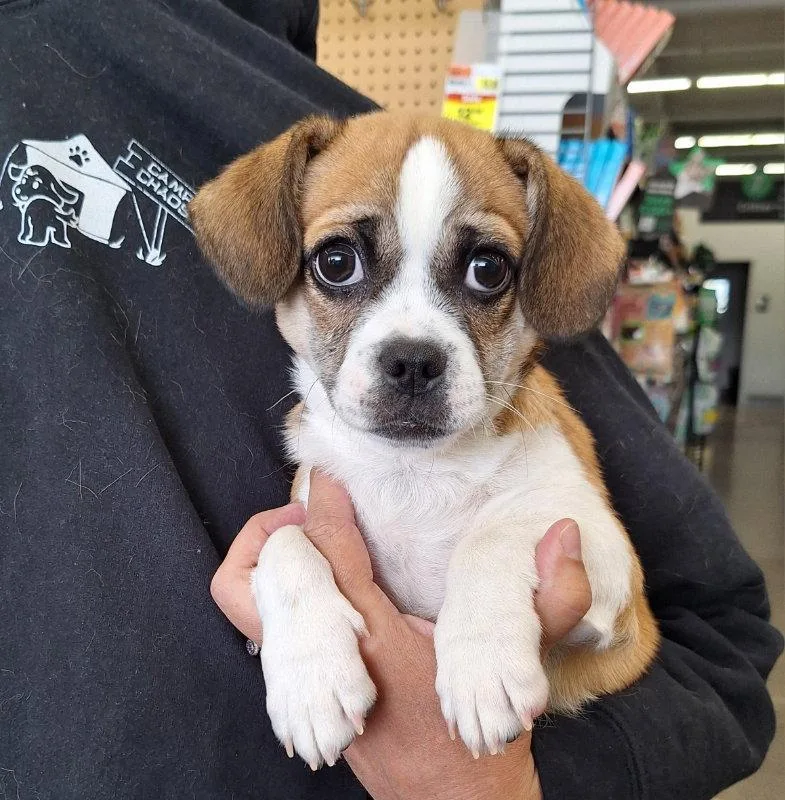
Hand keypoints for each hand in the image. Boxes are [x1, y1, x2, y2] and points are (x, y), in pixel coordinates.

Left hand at [211, 472, 591, 799]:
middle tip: (303, 511)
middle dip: (270, 536)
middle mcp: (327, 658)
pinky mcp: (301, 697)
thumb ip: (548, 601)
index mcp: (374, 637)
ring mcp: (305, 682)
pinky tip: (317, 585)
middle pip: (258, 582)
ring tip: (305, 541)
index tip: (330, 474)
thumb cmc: (478, 743)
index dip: (327, 505)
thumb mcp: (523, 670)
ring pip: (249, 609)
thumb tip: (562, 535)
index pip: (332, 553)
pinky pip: (266, 631)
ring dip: (267, 566)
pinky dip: (278, 597)